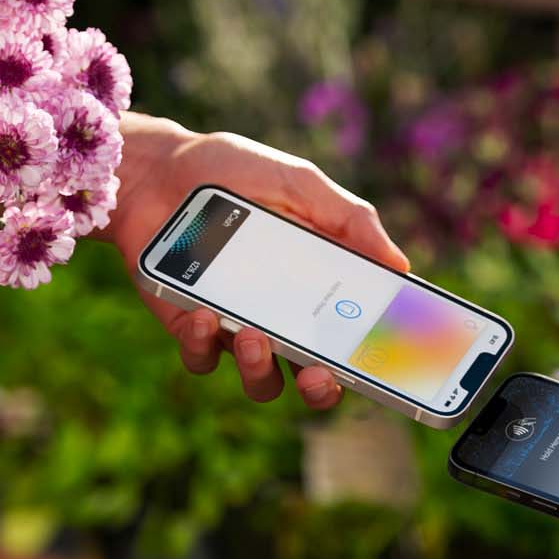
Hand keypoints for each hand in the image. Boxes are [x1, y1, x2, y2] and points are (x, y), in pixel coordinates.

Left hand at [101, 114, 410, 408]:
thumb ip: (350, 218)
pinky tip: (202, 314)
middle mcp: (282, 317)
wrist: (157, 169)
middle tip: (318, 374)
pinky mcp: (190, 327)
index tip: (384, 364)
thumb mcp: (300, 184)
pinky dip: (203, 344)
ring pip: (260, 379)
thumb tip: (401, 264)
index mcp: (319, 287)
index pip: (355, 337)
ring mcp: (235, 326)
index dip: (373, 361)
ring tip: (252, 336)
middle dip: (321, 388)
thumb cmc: (234, 172)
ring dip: (260, 368)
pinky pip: (202, 357)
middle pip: (314, 377)